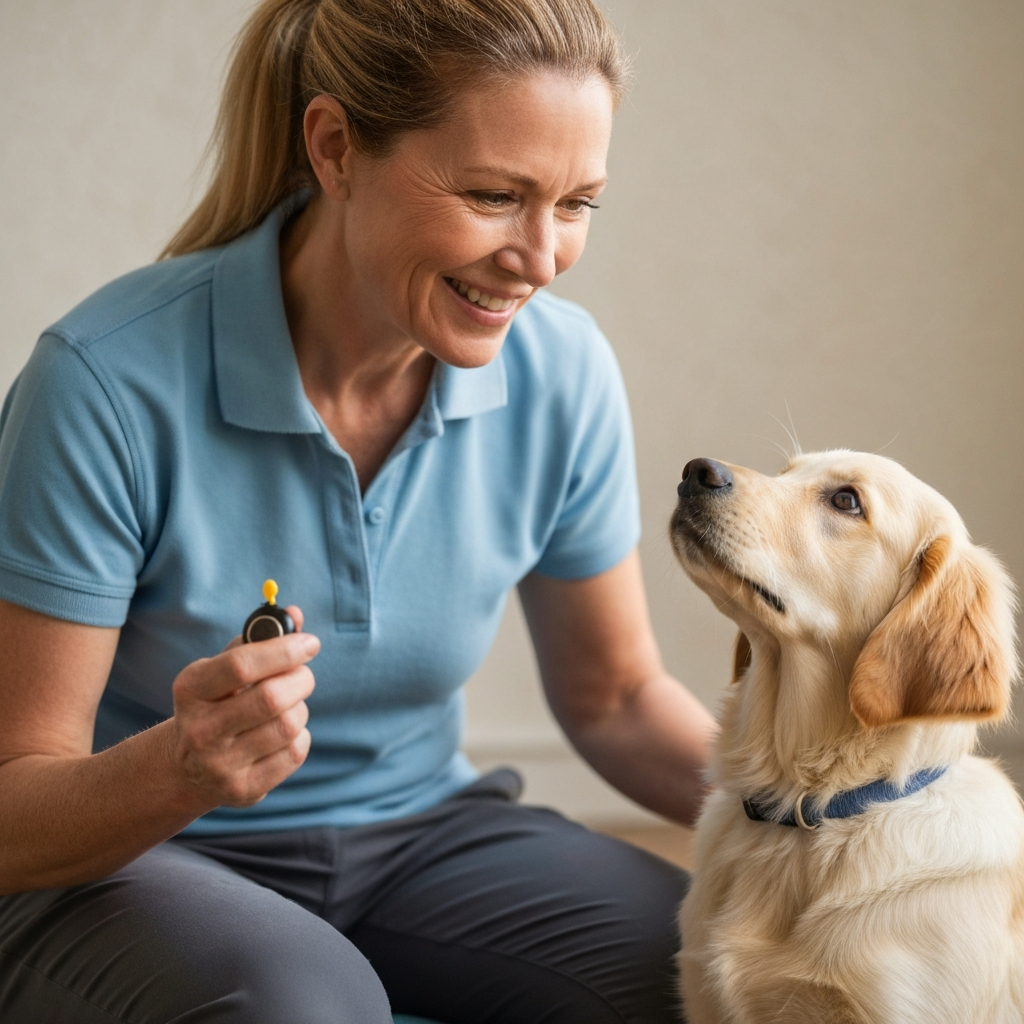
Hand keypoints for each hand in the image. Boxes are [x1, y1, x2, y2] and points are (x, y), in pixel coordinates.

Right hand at [167, 607, 318, 807]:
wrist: (186, 766)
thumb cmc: (217, 700)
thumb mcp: (223, 668)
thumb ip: (258, 638)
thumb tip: (295, 614)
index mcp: (190, 688)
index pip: (242, 665)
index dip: (284, 650)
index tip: (310, 643)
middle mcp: (199, 729)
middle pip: (272, 698)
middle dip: (301, 679)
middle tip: (303, 674)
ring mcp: (219, 764)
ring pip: (289, 725)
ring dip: (300, 707)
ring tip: (288, 705)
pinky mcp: (243, 790)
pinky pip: (295, 752)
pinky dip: (300, 735)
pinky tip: (282, 733)